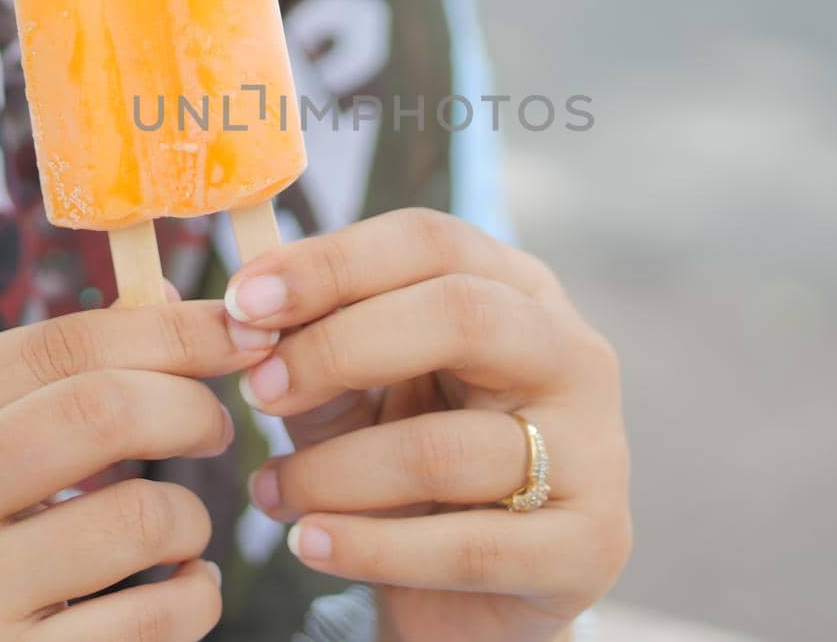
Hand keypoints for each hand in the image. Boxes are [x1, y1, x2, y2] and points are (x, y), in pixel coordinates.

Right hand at [0, 299, 277, 641]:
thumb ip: (45, 375)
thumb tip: (175, 305)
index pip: (60, 346)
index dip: (172, 331)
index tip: (242, 330)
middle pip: (102, 412)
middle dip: (191, 408)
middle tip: (216, 426)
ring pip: (139, 518)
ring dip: (191, 516)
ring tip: (179, 527)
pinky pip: (152, 621)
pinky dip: (196, 596)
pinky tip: (181, 588)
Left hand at [224, 209, 630, 641]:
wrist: (476, 597)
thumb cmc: (409, 469)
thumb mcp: (358, 393)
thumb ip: (314, 347)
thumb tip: (245, 315)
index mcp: (519, 290)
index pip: (431, 240)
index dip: (331, 262)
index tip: (242, 300)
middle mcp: (572, 353)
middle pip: (461, 312)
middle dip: (338, 347)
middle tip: (257, 392)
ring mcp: (594, 450)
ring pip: (446, 446)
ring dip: (332, 473)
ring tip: (271, 494)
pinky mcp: (587, 547)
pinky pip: (464, 546)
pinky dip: (368, 548)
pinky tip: (312, 546)